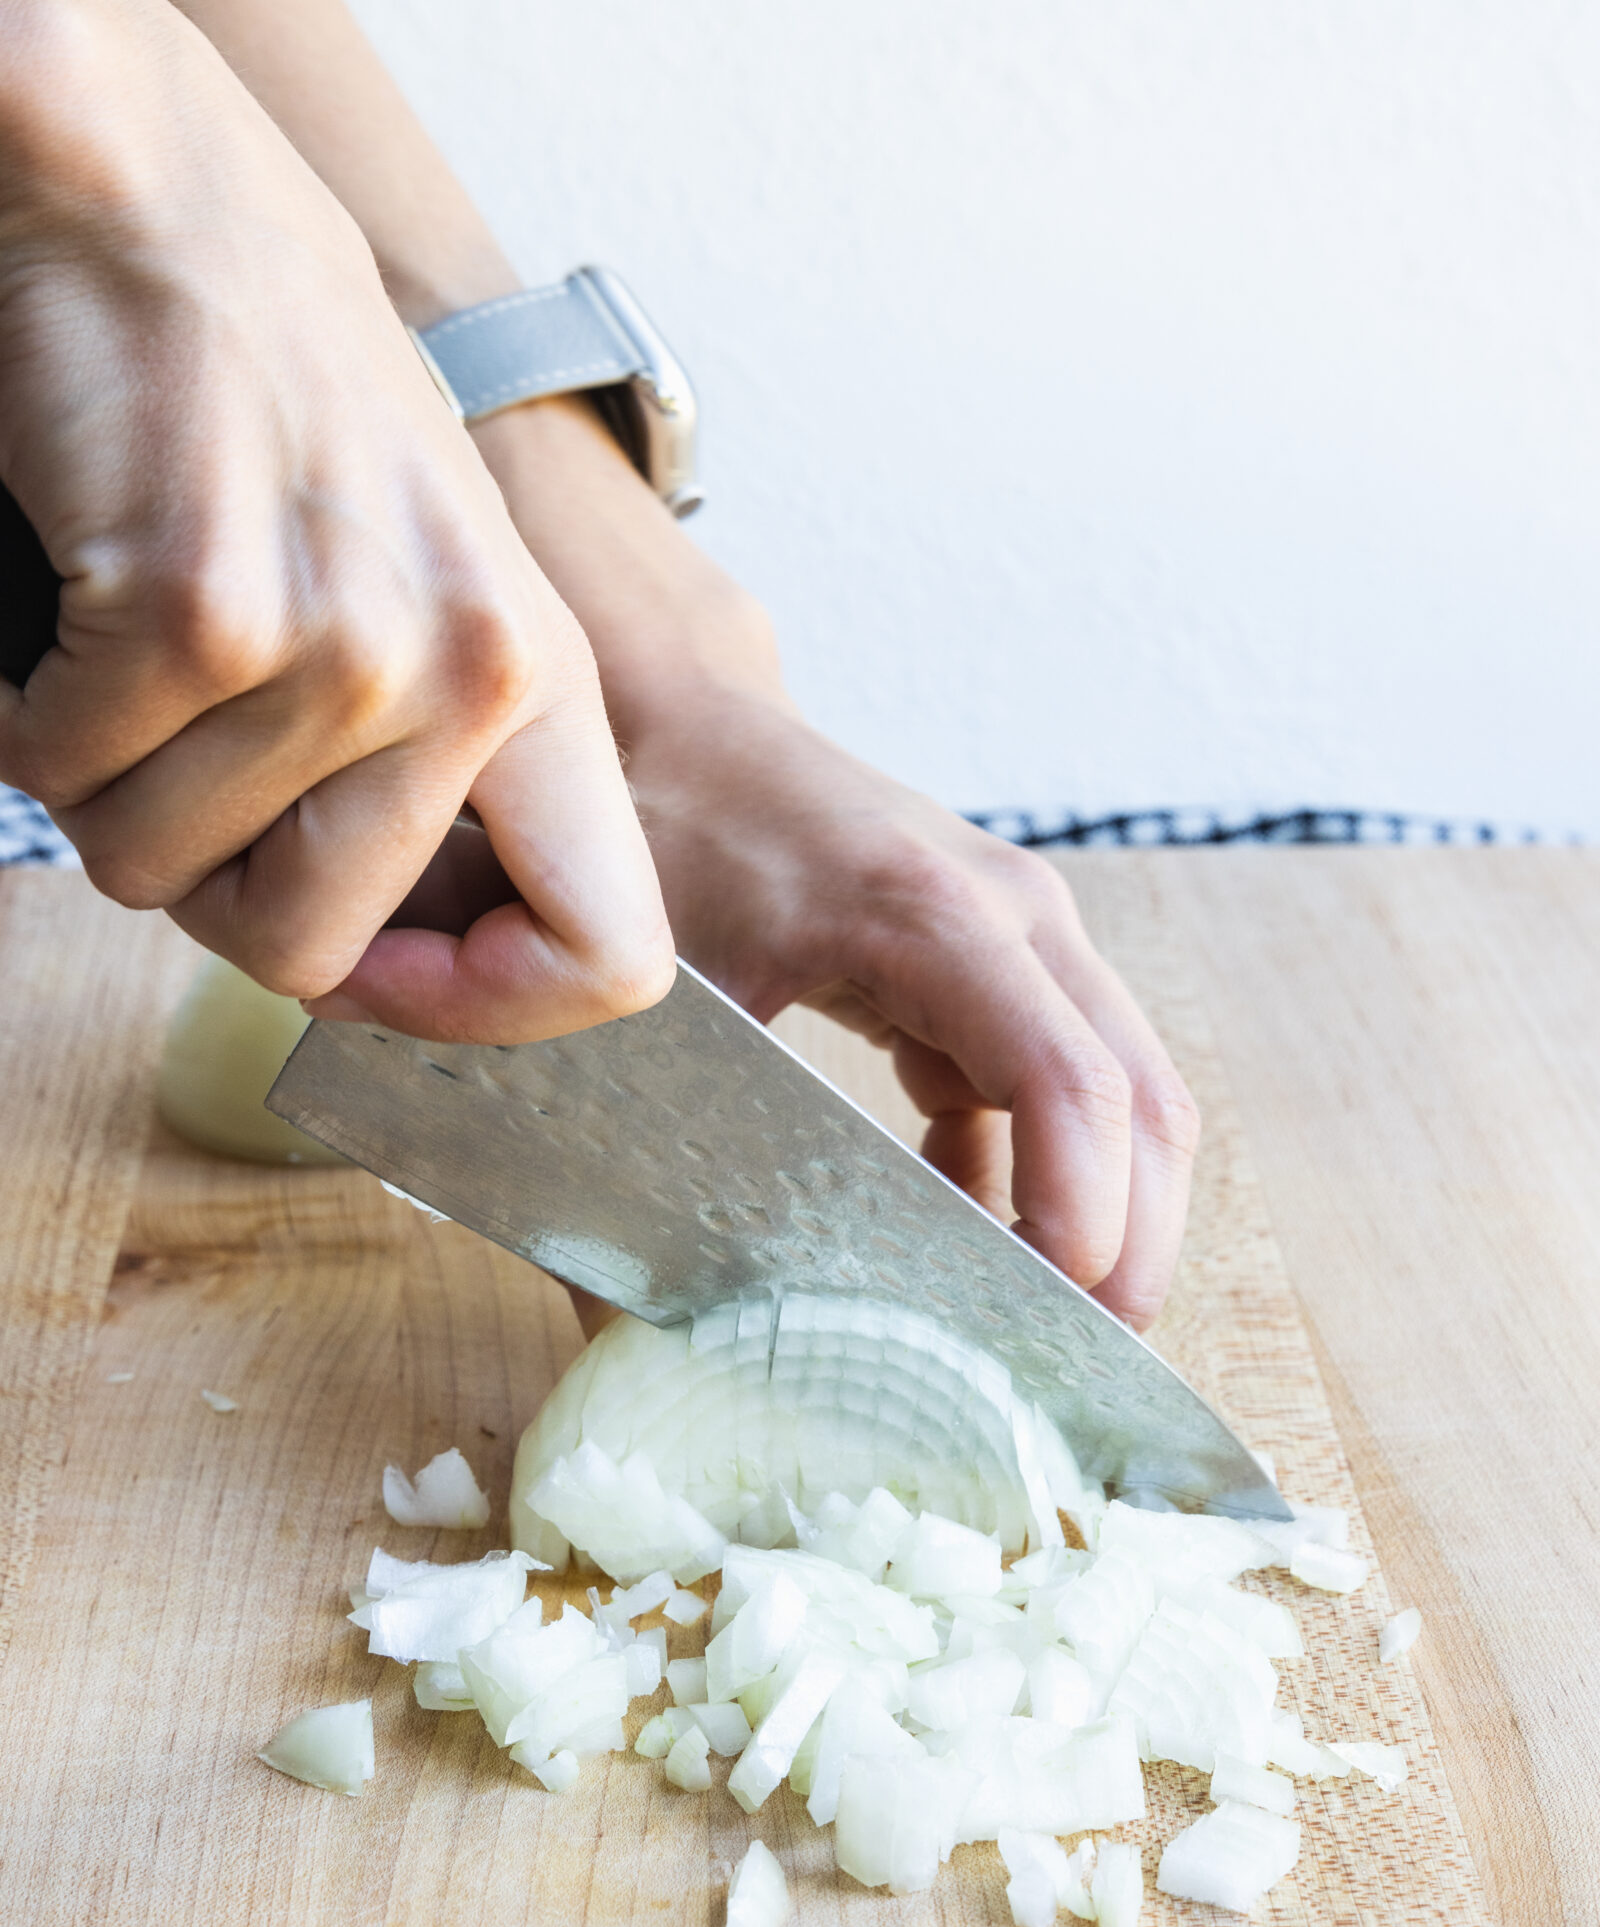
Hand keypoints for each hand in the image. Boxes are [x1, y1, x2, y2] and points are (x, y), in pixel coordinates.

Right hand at [0, 0, 671, 1042]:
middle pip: (312, 950)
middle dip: (210, 891)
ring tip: (128, 663)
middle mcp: (468, 674)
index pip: (608, 955)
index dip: (484, 1012)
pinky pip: (69, 777)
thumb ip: (441, 777)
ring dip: (110, 792)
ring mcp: (341, 645)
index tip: (386, 980)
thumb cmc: (290, 411)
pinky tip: (65, 625)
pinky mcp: (201, 610)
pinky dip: (33, 723)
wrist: (167, 208)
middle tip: (182, 777)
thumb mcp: (431, 593)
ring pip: (164, 877)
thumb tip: (401, 966)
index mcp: (542, 686)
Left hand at [628, 702, 1200, 1330]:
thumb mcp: (651, 1003)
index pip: (1068, 1081)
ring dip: (1106, 1213)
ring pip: (1124, 1094)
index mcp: (936, 919)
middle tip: (1084, 1364)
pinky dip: (1040, 1173)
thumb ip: (644, 1163)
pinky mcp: (998, 963)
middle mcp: (1014, 917)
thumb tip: (627, 1334)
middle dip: (1129, 1242)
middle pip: (1138, 1100)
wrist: (671, 715)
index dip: (1083, 1213)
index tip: (1056, 1315)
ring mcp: (1021, 934)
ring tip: (1047, 1331)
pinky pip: (1062, 1083)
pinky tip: (966, 1245)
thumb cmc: (658, 836)